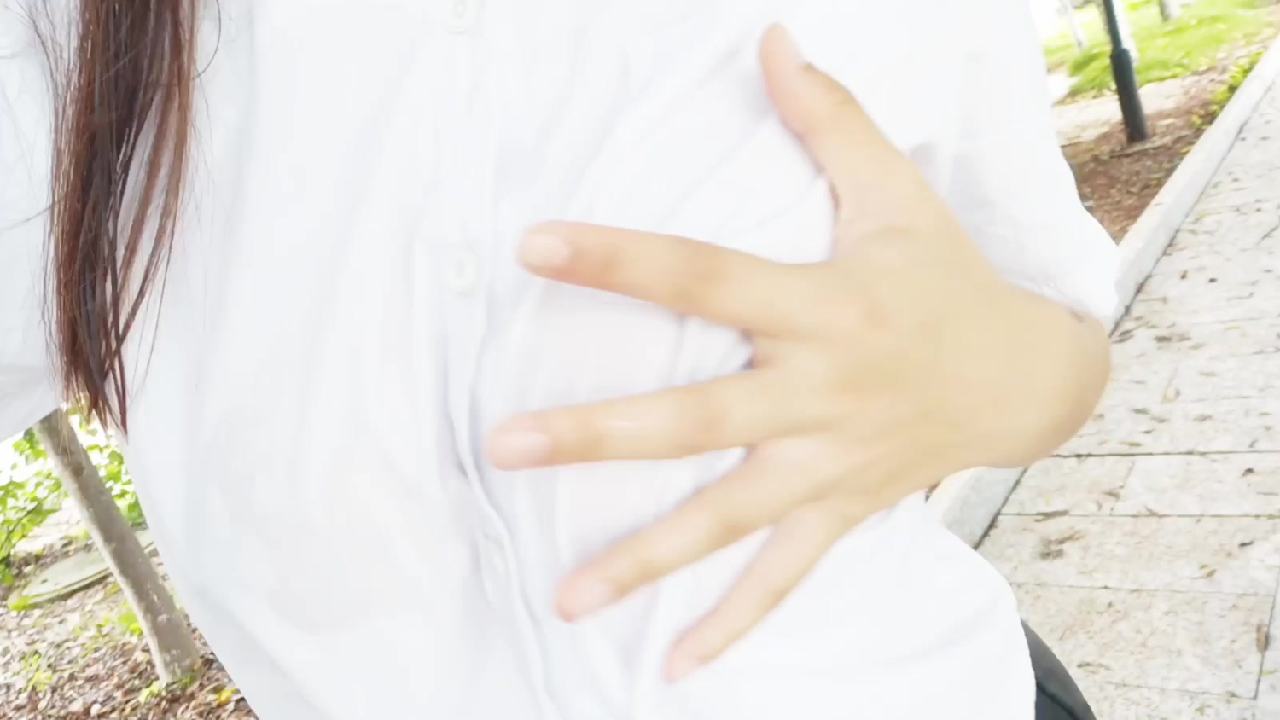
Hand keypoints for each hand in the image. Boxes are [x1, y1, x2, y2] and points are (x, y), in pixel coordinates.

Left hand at [487, 25, 1108, 680]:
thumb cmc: (944, 278)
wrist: (1026, 376)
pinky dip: (734, 624)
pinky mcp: (842, 511)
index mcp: (823, 305)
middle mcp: (819, 392)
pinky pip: (785, 578)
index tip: (535, 248)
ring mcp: (829, 464)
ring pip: (728, 516)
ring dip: (646, 557)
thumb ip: (830, 119)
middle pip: (697, 417)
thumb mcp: (896, 194)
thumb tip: (773, 38)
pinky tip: (672, 666)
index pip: (705, 276)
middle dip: (600, 433)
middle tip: (503, 445)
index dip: (622, 260)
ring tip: (566, 597)